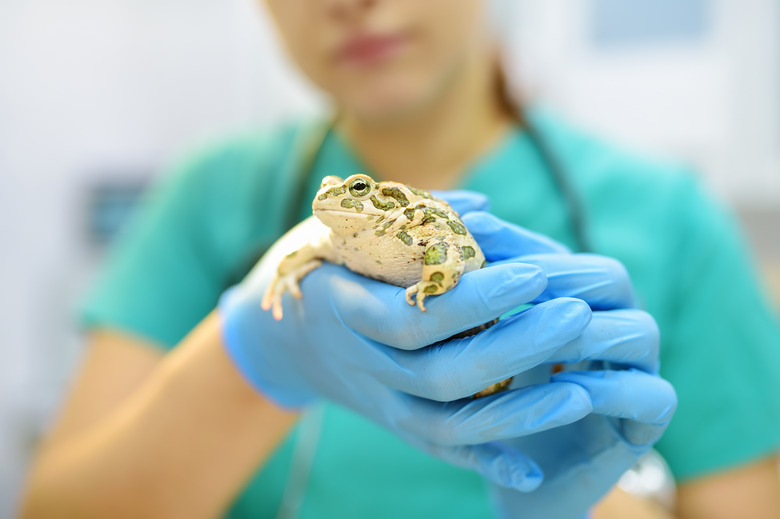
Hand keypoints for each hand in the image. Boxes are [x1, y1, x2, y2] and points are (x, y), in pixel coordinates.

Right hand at [219, 216, 595, 489]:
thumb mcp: (342, 230)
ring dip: (515, 413)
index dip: (476, 300)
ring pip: (444, 425)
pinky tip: (533, 474)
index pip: (414, 315)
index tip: (535, 272)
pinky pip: (438, 452)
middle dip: (515, 347)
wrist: (283, 339)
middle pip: (441, 374)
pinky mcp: (393, 425)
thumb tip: (483, 212)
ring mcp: (377, 402)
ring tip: (581, 389)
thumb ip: (408, 218)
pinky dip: (484, 463)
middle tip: (577, 314)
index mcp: (344, 306)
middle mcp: (361, 363)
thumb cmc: (321, 267)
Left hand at [462, 212, 676, 518]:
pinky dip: (607, 389)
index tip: (474, 234)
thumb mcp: (475, 344)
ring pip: (638, 330)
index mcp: (574, 299)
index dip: (518, 242)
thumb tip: (456, 227)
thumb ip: (471, 294)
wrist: (514, 473)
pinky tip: (562, 387)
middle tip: (515, 283)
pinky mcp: (649, 420)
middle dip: (561, 277)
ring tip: (538, 334)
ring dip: (586, 331)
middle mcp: (613, 324)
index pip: (557, 253)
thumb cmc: (491, 400)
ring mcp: (638, 370)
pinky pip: (648, 395)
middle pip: (609, 277)